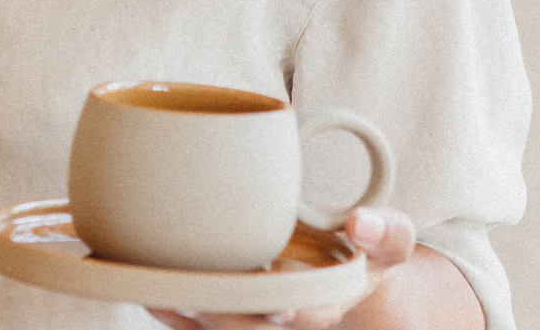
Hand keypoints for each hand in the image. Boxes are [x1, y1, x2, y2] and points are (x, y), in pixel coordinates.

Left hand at [146, 207, 463, 329]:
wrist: (342, 267)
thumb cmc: (364, 249)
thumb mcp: (391, 240)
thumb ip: (386, 231)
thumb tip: (362, 220)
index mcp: (329, 304)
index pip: (311, 317)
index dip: (295, 313)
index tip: (282, 305)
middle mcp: (289, 319)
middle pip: (254, 329)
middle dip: (227, 319)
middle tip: (197, 300)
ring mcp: (256, 320)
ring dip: (188, 318)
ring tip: (156, 294)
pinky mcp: (231, 314)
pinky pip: (197, 325)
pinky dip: (174, 312)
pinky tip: (148, 291)